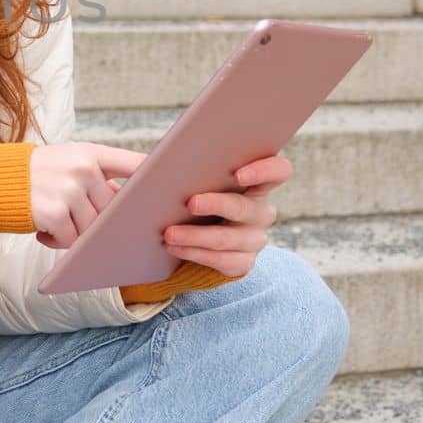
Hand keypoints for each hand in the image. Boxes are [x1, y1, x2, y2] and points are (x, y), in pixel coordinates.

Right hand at [29, 142, 146, 248]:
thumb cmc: (36, 174)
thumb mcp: (67, 161)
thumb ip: (98, 176)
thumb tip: (129, 201)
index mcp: (90, 153)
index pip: (133, 162)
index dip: (154, 176)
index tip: (169, 187)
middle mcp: (83, 169)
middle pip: (112, 209)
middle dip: (97, 220)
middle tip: (71, 217)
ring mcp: (69, 190)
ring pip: (94, 228)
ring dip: (75, 233)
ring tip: (53, 223)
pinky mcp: (55, 213)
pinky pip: (72, 240)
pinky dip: (59, 242)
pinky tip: (44, 231)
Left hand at [161, 155, 291, 276]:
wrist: (188, 233)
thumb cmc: (187, 192)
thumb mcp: (179, 175)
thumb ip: (166, 160)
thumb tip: (144, 161)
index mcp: (254, 181)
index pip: (278, 171)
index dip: (265, 170)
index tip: (238, 174)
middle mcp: (260, 210)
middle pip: (246, 207)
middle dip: (217, 204)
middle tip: (190, 203)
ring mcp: (254, 239)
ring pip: (229, 239)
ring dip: (196, 236)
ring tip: (169, 233)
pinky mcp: (243, 262)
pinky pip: (222, 261)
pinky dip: (195, 253)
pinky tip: (174, 248)